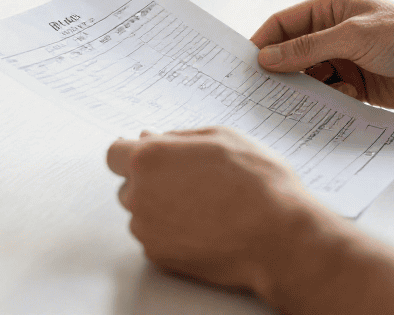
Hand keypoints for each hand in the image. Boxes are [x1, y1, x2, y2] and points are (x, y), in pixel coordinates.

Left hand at [106, 126, 337, 300]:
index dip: (133, 154)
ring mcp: (146, 228)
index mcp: (150, 158)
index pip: (115, 154)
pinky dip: (172, 234)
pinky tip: (204, 227)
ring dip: (161, 209)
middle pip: (129, 185)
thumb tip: (149, 138)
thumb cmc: (258, 183)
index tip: (151, 159)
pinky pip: (155, 238)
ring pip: (141, 213)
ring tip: (205, 207)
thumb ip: (177, 137)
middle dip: (151, 182)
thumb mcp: (222, 137)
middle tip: (192, 183)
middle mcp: (139, 194)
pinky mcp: (158, 255)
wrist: (278, 236)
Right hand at [251, 0, 393, 110]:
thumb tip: (266, 58)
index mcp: (330, 10)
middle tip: (259, 93)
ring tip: (293, 105)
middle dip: (279, 72)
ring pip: (309, 79)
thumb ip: (308, 48)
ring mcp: (346, 62)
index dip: (262, 43)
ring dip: (303, 92)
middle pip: (292, 55)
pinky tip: (328, 108)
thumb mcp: (353, 37)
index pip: (283, 25)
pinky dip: (324, 104)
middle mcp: (334, 35)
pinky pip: (329, 97)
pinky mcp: (359, 88)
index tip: (243, 66)